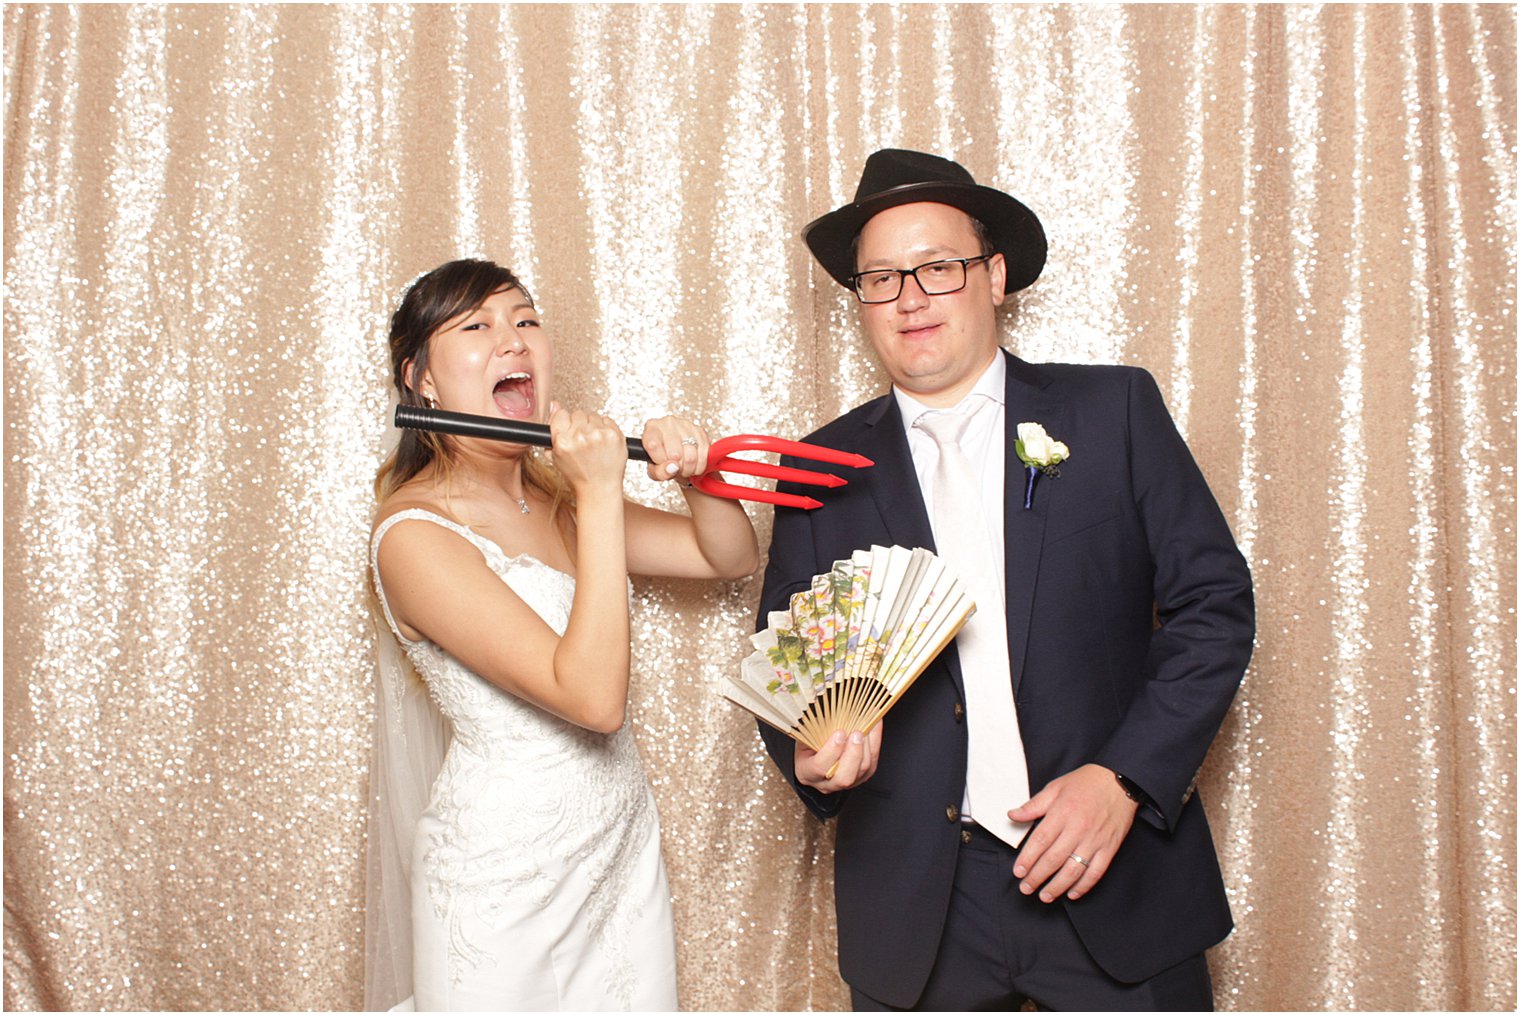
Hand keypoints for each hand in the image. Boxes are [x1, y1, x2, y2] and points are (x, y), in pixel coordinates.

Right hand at [549, 403, 627, 495]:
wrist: (600, 488)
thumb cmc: (578, 475)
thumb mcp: (557, 456)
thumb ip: (553, 430)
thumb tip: (554, 405)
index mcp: (563, 441)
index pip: (561, 414)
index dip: (566, 422)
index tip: (570, 429)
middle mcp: (579, 436)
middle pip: (578, 413)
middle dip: (580, 424)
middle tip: (584, 440)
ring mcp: (598, 434)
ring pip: (593, 415)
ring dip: (593, 425)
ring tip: (594, 443)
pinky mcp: (614, 434)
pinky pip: (607, 420)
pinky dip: (606, 428)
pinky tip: (604, 442)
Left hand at [639, 415, 709, 484]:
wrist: (677, 454)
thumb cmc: (662, 460)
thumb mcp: (654, 470)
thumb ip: (660, 472)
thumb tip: (673, 467)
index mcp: (652, 427)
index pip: (653, 445)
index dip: (660, 461)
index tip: (663, 464)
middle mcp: (668, 422)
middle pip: (675, 454)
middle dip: (677, 469)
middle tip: (676, 470)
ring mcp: (686, 425)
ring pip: (691, 457)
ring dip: (689, 469)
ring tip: (684, 469)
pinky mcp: (700, 431)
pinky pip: (704, 454)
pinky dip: (700, 466)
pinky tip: (694, 465)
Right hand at [795, 724, 881, 793]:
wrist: (815, 754)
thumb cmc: (809, 744)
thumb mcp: (806, 736)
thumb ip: (816, 729)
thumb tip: (833, 713)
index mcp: (807, 772)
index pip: (819, 767)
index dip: (831, 751)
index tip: (839, 733)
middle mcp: (827, 783)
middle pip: (844, 778)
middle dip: (854, 753)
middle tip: (857, 733)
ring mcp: (846, 783)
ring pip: (862, 771)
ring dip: (867, 747)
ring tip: (867, 726)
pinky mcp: (862, 777)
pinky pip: (873, 763)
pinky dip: (875, 742)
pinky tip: (875, 724)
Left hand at [1008, 763, 1137, 902]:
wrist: (1120, 781)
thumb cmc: (1086, 783)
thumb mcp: (1055, 787)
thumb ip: (1033, 805)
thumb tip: (1012, 815)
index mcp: (1062, 813)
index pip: (1040, 841)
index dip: (1027, 859)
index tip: (1018, 871)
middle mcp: (1078, 829)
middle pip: (1053, 859)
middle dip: (1037, 877)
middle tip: (1026, 888)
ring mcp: (1095, 840)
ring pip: (1073, 870)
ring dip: (1057, 886)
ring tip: (1045, 896)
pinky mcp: (1109, 848)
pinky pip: (1095, 872)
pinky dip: (1084, 886)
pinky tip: (1072, 893)